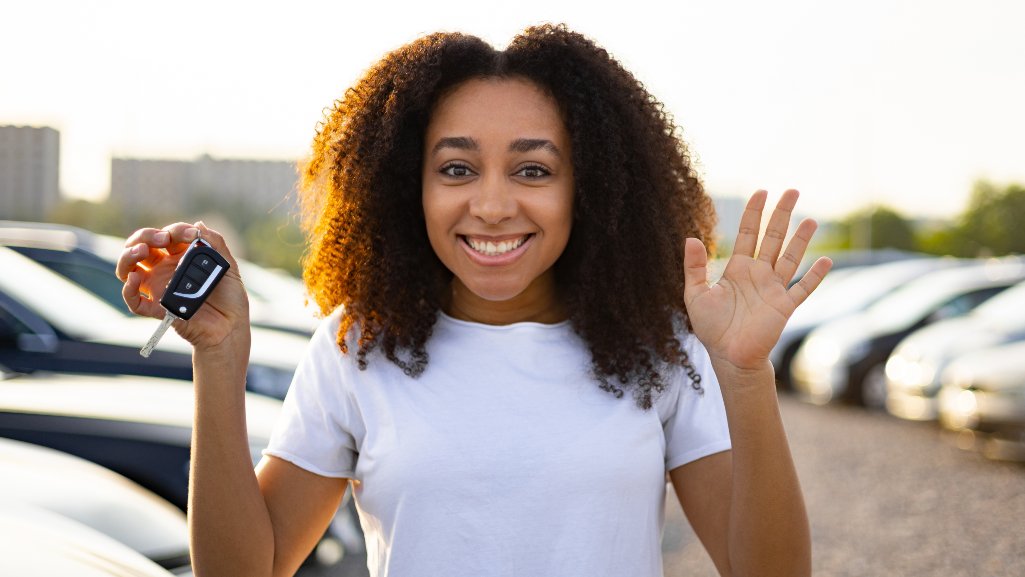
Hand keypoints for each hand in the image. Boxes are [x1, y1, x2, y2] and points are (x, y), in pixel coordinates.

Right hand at [115, 222, 249, 350]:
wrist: (231, 327)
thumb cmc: (230, 297)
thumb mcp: (228, 266)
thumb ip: (215, 244)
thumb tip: (198, 225)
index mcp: (180, 257)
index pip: (167, 236)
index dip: (175, 231)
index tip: (191, 235)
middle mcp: (165, 269)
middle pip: (142, 247)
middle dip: (146, 236)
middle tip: (162, 238)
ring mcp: (158, 288)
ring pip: (129, 268)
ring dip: (129, 255)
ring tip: (141, 250)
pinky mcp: (156, 308)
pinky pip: (133, 299)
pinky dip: (128, 288)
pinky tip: (134, 278)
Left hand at [683, 190, 830, 371]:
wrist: (728, 355)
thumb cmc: (711, 327)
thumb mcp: (695, 294)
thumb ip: (694, 267)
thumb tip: (691, 238)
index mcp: (738, 268)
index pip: (748, 233)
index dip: (755, 213)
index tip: (762, 192)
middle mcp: (759, 274)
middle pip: (773, 238)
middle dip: (782, 215)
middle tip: (793, 191)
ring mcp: (774, 289)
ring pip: (790, 258)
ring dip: (801, 240)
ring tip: (811, 220)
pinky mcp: (784, 307)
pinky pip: (802, 289)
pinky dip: (814, 277)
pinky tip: (825, 261)